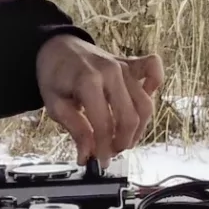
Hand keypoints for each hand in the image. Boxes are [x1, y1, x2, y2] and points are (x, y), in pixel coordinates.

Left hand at [35, 35, 164, 165]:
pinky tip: (142, 102)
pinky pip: (153, 70)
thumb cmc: (55, 76)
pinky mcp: (131, 63)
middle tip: (111, 152)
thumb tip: (87, 155)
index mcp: (88, 81)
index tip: (100, 161)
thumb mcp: (54, 104)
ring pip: (145, 104)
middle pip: (130, 117)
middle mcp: (111, 72)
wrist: (58, 47)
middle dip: (122, 141)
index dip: (104, 148)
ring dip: (138, 128)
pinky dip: (154, 86)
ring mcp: (124, 66)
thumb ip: (75, 129)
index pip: (104, 124)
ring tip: (123, 138)